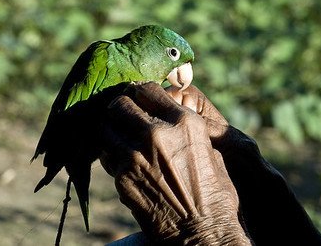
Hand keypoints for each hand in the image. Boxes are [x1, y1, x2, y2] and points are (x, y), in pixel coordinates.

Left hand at [101, 83, 249, 244]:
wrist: (202, 231)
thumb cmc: (215, 193)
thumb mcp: (209, 150)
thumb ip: (186, 130)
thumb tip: (171, 119)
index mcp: (184, 122)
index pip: (148, 89)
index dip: (142, 93)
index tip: (141, 100)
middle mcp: (157, 133)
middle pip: (120, 104)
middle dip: (121, 109)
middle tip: (125, 118)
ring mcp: (135, 156)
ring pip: (105, 129)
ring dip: (112, 131)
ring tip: (121, 139)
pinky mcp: (121, 179)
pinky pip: (106, 156)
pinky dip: (110, 155)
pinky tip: (123, 162)